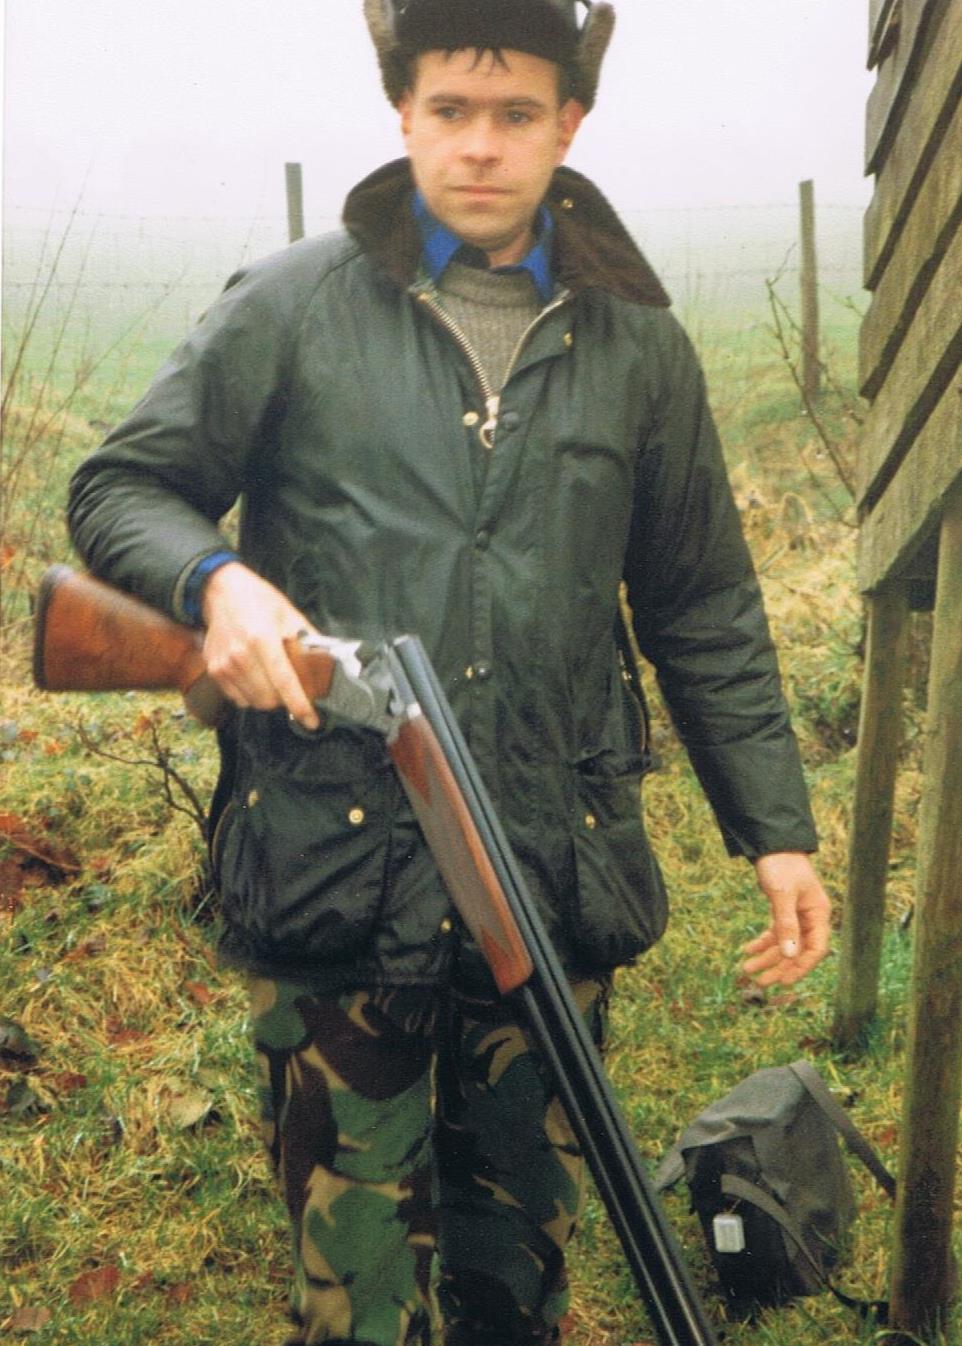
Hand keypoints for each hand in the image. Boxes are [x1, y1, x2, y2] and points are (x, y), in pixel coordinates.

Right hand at [201, 562, 320, 729]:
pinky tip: (256, 677)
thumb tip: (332, 662)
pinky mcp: (214, 670)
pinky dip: (251, 695)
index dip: (300, 705)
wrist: (221, 591)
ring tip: (273, 680)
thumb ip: (310, 640)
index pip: (284, 682)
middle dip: (285, 700)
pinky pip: (238, 698)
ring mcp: (224, 665)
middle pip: (269, 699)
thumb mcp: (290, 614)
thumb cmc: (260, 601)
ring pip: (254, 702)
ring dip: (269, 699)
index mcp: (262, 639)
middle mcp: (240, 655)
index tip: (312, 721)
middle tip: (293, 688)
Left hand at [743, 852, 831, 986]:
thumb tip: (789, 955)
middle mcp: (810, 917)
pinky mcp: (783, 910)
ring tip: (747, 970)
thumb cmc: (781, 865)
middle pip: (797, 950)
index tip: (784, 981)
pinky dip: (762, 942)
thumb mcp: (782, 894)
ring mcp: (797, 914)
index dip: (801, 967)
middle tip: (760, 982)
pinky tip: (747, 950)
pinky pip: (775, 933)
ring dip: (767, 957)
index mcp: (818, 913)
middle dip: (779, 967)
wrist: (772, 844)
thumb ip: (786, 924)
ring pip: (784, 944)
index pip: (816, 949)